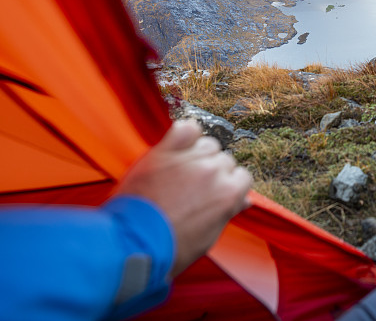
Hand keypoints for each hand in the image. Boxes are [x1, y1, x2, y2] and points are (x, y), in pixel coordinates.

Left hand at [115, 120, 253, 275]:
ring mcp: (190, 159)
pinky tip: (180, 144)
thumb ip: (227, 213)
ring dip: (200, 154)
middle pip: (225, 160)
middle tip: (195, 186)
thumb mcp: (208, 237)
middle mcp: (214, 172)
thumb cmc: (170, 247)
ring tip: (184, 170)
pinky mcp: (165, 151)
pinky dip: (186, 133)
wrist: (132, 243)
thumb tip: (243, 201)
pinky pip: (185, 128)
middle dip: (214, 171)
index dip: (230, 185)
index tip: (217, 191)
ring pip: (208, 144)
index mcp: (228, 194)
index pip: (243, 177)